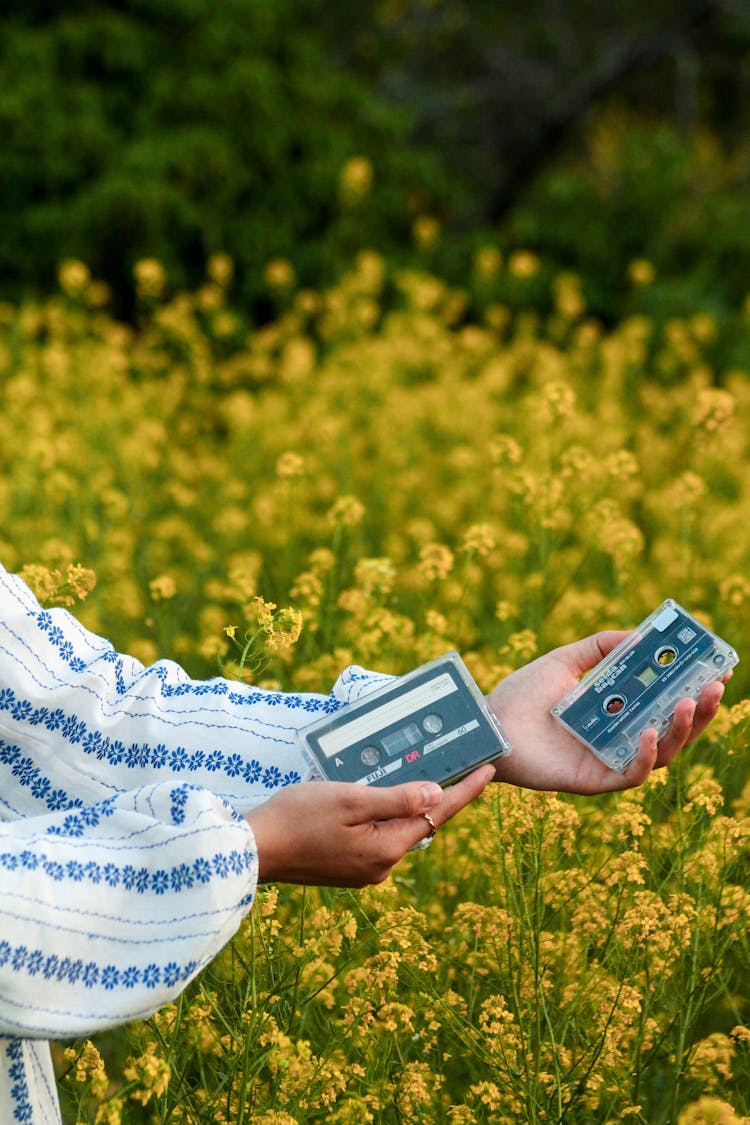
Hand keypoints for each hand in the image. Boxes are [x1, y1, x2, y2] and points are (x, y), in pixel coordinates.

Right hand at [246, 764, 494, 886]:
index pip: (438, 814)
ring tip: (417, 776)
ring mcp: (364, 871)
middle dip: (438, 797)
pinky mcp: (347, 869)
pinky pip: (377, 839)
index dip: (466, 791)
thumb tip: (436, 795)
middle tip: (457, 766)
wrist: (253, 849)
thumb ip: (396, 799)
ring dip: (408, 807)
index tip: (490, 770)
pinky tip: (376, 800)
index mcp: (387, 848)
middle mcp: (381, 866)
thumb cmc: (298, 817)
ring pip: (398, 832)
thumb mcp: (350, 799)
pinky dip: (384, 818)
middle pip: (421, 825)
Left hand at [487, 631, 728, 794]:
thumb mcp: (564, 661)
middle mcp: (619, 740)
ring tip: (686, 702)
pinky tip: (648, 732)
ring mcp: (608, 762)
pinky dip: (645, 757)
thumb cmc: (521, 695)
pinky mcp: (592, 781)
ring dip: (679, 730)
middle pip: (674, 732)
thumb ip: (599, 647)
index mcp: (618, 714)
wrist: (487, 724)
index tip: (718, 669)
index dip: (695, 691)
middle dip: (699, 710)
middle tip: (715, 685)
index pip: (667, 705)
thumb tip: (638, 634)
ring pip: (661, 755)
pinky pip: (630, 776)